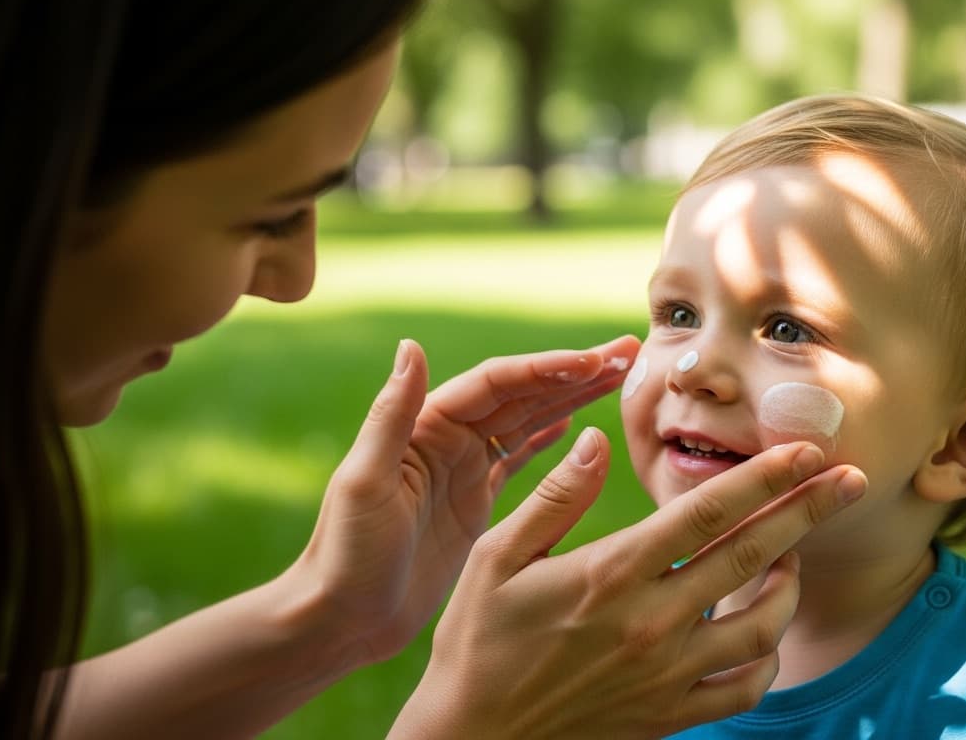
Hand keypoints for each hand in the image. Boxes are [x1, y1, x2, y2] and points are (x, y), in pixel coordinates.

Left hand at [288, 335, 641, 666]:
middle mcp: (445, 438)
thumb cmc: (345, 554)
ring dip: (571, 397)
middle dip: (574, 372)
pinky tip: (576, 424)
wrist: (339, 619)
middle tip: (627, 352)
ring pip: (527, 421)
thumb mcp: (365, 483)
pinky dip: (548, 437)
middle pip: (521, 393)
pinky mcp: (471, 503)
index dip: (546, 370)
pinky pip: (517, 458)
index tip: (592, 362)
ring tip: (618, 375)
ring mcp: (461, 469)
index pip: (496, 384)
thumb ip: (390, 414)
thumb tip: (412, 346)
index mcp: (425, 426)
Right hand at [391, 429, 866, 738]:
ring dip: (790, 583)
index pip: (707, 512)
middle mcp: (651, 622)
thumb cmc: (477, 642)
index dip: (765, 477)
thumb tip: (596, 441)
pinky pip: (744, 687)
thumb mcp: (494, 558)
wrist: (472, 739)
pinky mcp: (669, 713)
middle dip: (809, 511)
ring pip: (762, 625)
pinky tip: (764, 629)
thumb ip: (555, 497)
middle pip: (752, 555)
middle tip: (851, 479)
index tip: (807, 450)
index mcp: (611, 573)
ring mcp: (666, 673)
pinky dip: (767, 656)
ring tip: (795, 554)